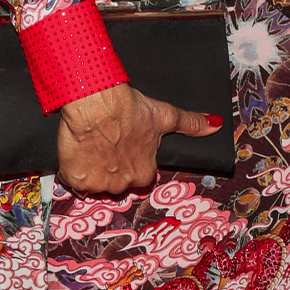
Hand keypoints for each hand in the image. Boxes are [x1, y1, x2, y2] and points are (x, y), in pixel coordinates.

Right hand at [56, 83, 221, 195]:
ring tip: (93, 144)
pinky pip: (74, 181)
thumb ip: (191, 124)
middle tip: (107, 142)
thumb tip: (216, 124)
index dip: (128, 158)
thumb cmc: (130, 109)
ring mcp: (99, 185)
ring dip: (92, 168)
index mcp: (145, 174)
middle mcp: (124, 185)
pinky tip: (78, 151)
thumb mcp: (165, 116)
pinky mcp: (77, 180)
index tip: (123, 144)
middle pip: (115, 180)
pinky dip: (73, 169)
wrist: (97, 104)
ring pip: (95, 182)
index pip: (138, 173)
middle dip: (110, 165)